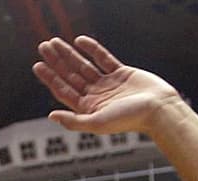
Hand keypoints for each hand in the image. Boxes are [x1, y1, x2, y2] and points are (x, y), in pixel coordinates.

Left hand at [33, 36, 182, 135]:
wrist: (158, 109)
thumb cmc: (130, 120)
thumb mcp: (97, 123)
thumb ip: (73, 121)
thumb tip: (51, 115)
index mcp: (88, 109)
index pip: (64, 91)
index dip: (50, 78)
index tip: (38, 65)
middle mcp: (96, 96)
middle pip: (71, 76)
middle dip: (57, 61)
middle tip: (43, 47)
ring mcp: (108, 84)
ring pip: (84, 65)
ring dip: (69, 54)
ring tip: (55, 42)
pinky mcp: (121, 73)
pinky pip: (103, 58)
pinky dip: (92, 49)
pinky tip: (80, 41)